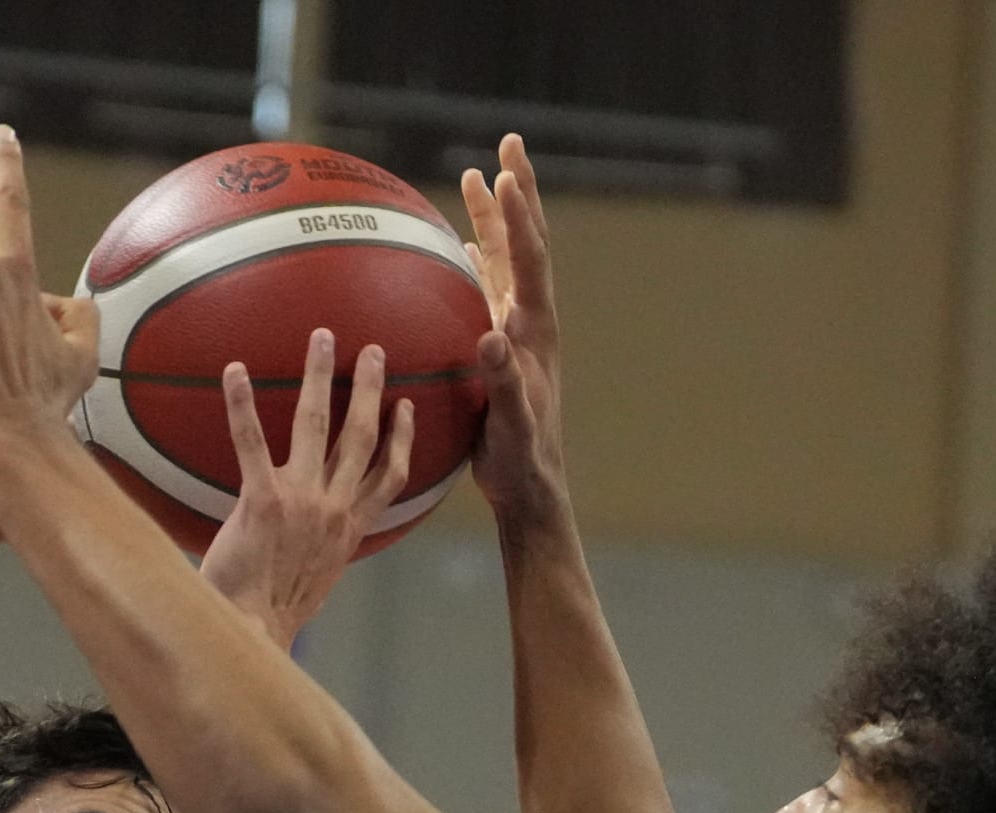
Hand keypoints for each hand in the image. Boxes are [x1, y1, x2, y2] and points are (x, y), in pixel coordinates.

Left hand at [202, 330, 414, 645]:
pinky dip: (242, 403)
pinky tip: (235, 369)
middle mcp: (334, 508)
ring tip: (323, 338)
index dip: (402, 439)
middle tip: (375, 352)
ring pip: (317, 425)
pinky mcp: (262, 501)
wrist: (253, 633)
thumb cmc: (274, 615)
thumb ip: (320, 547)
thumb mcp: (316, 579)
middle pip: (362, 437)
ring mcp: (301, 501)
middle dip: (371, 390)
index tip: (406, 407)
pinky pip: (251, 441)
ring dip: (321, 377)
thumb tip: (312, 539)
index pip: (389, 477)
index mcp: (349, 529)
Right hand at [460, 134, 567, 521]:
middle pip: (526, 243)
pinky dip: (475, 260)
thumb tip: (490, 337)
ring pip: (505, 260)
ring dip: (494, 219)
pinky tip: (459, 246)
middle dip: (517, 194)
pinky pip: (486, 290)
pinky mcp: (499, 349)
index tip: (505, 171)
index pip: (529, 261)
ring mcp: (515, 332)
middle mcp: (529, 321)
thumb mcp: (514, 422)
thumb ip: (506, 380)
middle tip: (509, 143)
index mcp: (535, 332)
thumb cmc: (522, 459)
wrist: (529, 486)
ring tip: (478, 176)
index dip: (518, 217)